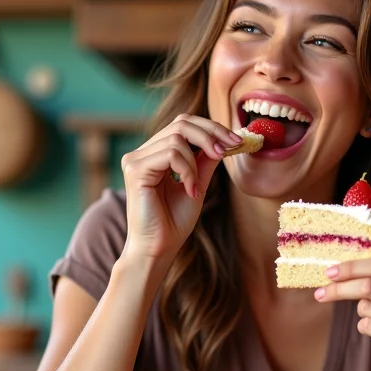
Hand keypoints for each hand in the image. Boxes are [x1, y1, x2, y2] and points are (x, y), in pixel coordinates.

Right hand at [119, 114, 240, 264]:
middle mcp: (142, 153)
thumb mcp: (197, 185)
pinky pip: (170, 154)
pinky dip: (187, 170)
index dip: (211, 128)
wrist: (159, 248)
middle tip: (230, 148)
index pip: (183, 124)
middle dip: (210, 134)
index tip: (235, 140)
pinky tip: (189, 190)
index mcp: (155, 154)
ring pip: (177, 138)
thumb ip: (205, 161)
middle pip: (181, 123)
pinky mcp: (135, 169)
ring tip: (196, 188)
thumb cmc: (174, 222)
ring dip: (196, 162)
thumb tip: (224, 140)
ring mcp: (135, 160)